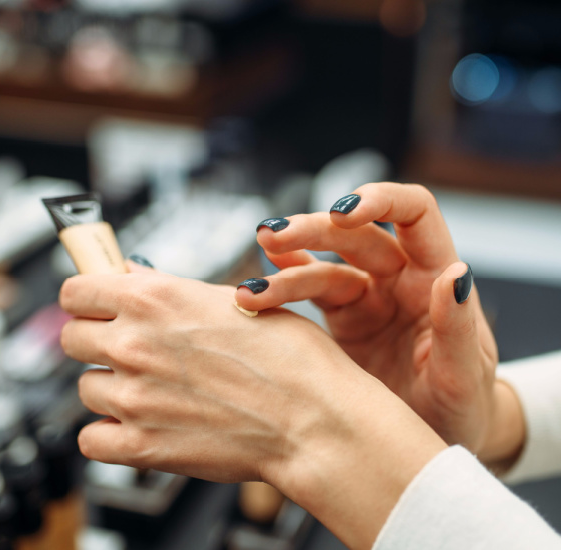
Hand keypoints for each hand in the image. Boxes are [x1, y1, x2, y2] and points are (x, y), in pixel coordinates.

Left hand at [59, 271, 445, 549]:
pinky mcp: (141, 446)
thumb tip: (130, 277)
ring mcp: (133, 398)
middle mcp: (134, 343)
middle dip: (96, 339)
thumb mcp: (232, 300)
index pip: (74, 291)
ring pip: (84, 387)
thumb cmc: (290, 358)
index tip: (95, 305)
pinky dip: (110, 434)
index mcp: (153, 299)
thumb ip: (168, 289)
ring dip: (111, 388)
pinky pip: (91, 439)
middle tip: (130, 348)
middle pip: (71, 337)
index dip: (85, 298)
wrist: (316, 419)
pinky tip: (140, 424)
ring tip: (153, 390)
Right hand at [236, 183, 510, 460]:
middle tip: (271, 237)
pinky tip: (256, 283)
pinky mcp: (343, 318)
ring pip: (323, 265)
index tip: (343, 212)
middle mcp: (399, 277)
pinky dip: (282, 282)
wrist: (434, 444)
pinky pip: (310, 290)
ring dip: (285, 267)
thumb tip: (455, 273)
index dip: (381, 199)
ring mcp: (368, 296)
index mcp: (434, 277)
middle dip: (312, 231)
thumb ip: (457, 329)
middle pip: (353, 234)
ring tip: (249, 290)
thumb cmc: (461, 408)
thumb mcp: (465, 377)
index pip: (414, 213)